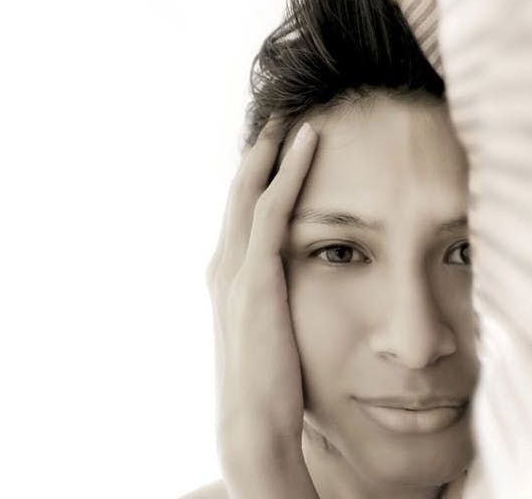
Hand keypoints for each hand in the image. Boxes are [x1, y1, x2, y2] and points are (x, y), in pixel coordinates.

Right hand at [206, 120, 318, 498]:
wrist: (251, 421)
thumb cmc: (265, 382)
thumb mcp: (262, 330)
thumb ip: (267, 298)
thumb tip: (287, 285)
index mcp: (224, 274)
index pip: (238, 211)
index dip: (254, 172)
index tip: (274, 143)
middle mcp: (222, 262)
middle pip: (238, 189)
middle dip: (257, 148)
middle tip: (277, 111)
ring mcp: (236, 267)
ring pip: (251, 189)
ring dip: (272, 146)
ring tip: (292, 112)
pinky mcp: (258, 276)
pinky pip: (273, 208)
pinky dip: (290, 170)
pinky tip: (309, 140)